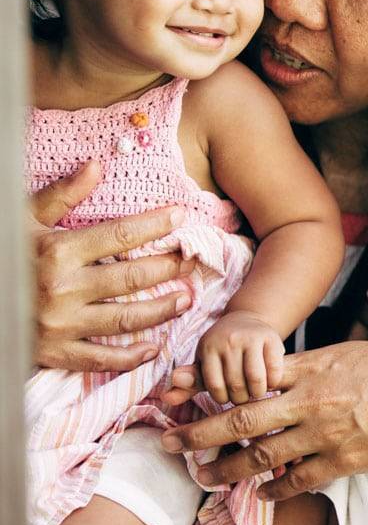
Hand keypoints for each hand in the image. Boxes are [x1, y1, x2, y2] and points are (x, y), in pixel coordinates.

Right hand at [31, 161, 195, 371]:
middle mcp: (62, 289)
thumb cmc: (4, 253)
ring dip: (161, 309)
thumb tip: (97, 165)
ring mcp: (60, 324)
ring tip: (186, 298)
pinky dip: (130, 357)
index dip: (154, 224)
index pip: (119, 235)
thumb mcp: (23, 218)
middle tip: (192, 261)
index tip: (180, 216)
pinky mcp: (55, 353)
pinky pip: (100, 359)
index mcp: (57, 251)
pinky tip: (153, 349)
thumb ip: (61, 195)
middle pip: (131, 277)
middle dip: (167, 268)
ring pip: (125, 318)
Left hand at [160, 341, 367, 499]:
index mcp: (311, 369)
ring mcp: (325, 433)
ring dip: (227, 469)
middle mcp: (310, 401)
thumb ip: (312, 366)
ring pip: (262, 456)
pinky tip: (262, 494)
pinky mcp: (343, 460)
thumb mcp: (349, 353)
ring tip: (204, 477)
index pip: (248, 379)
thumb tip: (282, 373)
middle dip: (200, 432)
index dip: (210, 387)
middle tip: (170, 442)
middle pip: (241, 418)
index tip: (181, 394)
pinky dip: (276, 488)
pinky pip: (299, 479)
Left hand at [196, 312, 285, 403]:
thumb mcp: (203, 363)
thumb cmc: (221, 350)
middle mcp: (229, 340)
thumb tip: (167, 398)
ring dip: (257, 393)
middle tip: (242, 397)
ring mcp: (252, 337)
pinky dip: (273, 383)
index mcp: (208, 346)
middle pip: (236, 385)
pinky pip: (274, 371)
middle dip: (240, 398)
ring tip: (255, 392)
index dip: (222, 398)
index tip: (226, 397)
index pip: (214, 386)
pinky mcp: (273, 339)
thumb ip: (188, 384)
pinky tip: (269, 381)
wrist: (247, 321)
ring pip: (256, 380)